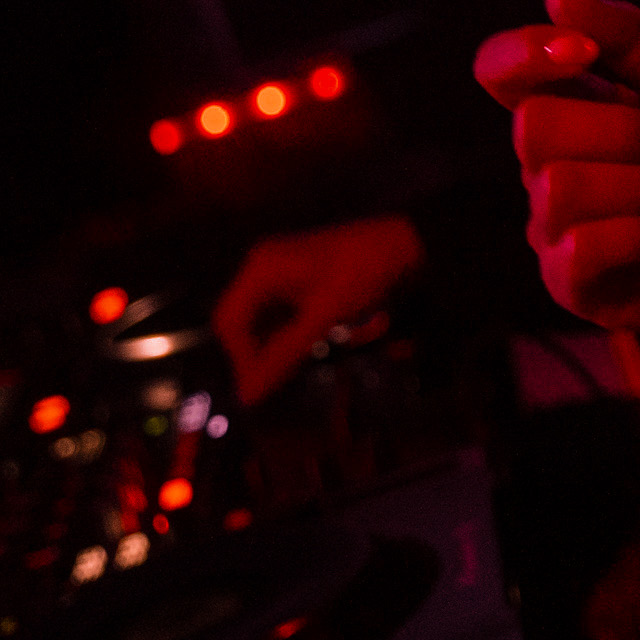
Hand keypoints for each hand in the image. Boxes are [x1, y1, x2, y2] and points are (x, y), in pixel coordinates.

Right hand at [212, 215, 425, 404]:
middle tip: (280, 383)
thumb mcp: (324, 316)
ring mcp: (284, 276)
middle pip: (243, 324)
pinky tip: (310, 354)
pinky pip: (285, 319)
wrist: (411, 241)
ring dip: (276, 350)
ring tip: (297, 371)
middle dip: (258, 355)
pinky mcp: (304, 285)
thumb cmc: (364, 272)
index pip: (229, 323)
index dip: (241, 358)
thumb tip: (247, 397)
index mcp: (261, 269)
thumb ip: (284, 356)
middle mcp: (264, 269)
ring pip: (264, 325)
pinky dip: (293, 340)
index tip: (262, 386)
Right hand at [473, 0, 639, 383]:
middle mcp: (549, 164)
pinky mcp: (571, 283)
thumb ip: (629, 36)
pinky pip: (579, 247)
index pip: (499, 69)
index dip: (524, 53)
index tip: (585, 52)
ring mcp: (554, 227)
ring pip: (559, 186)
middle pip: (532, 126)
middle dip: (630, 132)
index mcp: (573, 107)